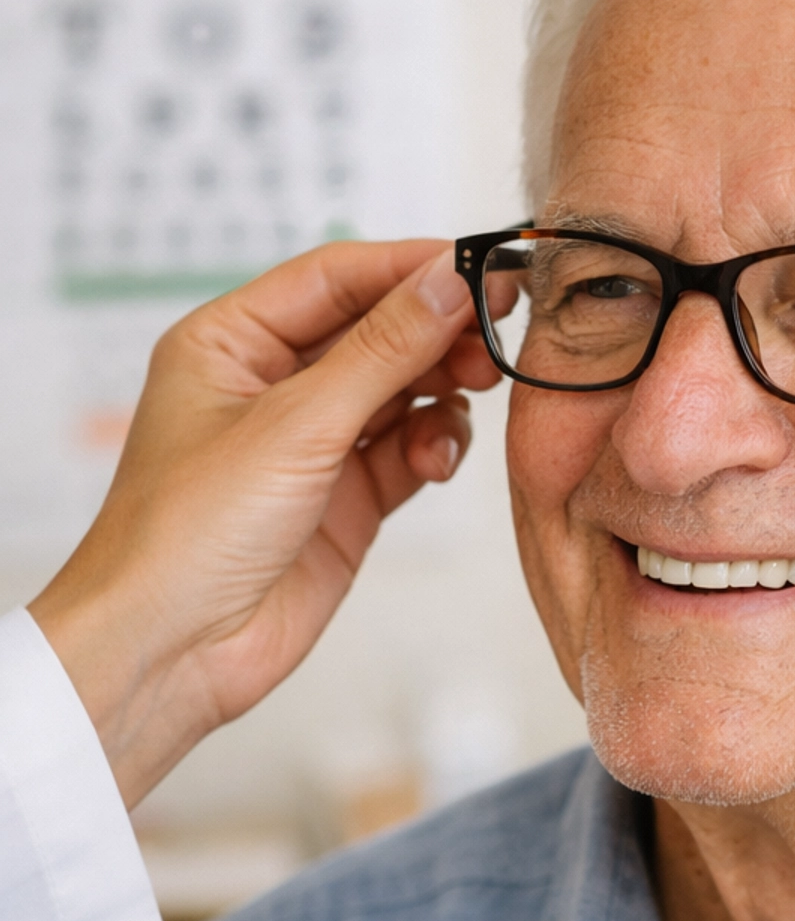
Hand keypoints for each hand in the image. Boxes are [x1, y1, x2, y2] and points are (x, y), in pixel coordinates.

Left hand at [29, 237, 499, 809]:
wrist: (172, 653)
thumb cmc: (187, 533)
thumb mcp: (294, 425)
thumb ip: (383, 350)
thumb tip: (449, 281)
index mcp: (231, 342)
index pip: (338, 278)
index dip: (412, 268)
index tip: (483, 267)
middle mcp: (271, 385)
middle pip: (379, 329)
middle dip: (439, 332)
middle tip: (497, 335)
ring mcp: (312, 444)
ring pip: (403, 389)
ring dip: (442, 390)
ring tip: (469, 398)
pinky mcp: (346, 500)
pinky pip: (410, 449)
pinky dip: (435, 445)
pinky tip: (437, 459)